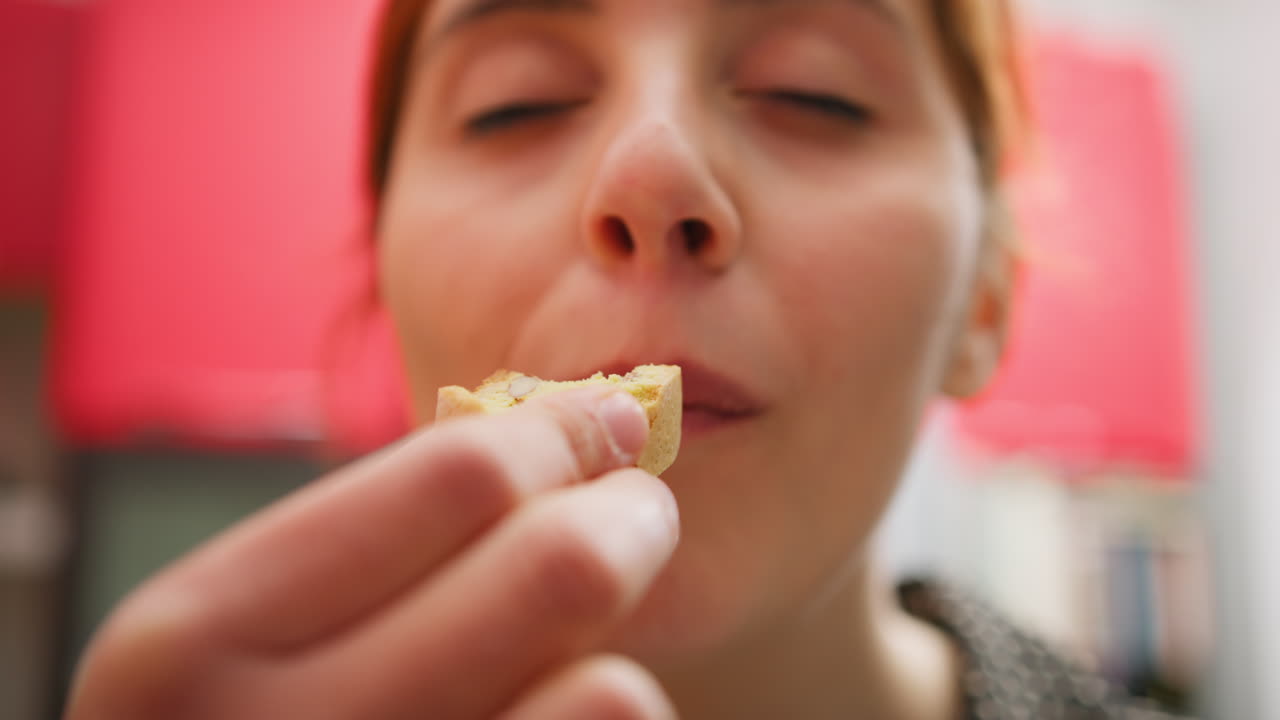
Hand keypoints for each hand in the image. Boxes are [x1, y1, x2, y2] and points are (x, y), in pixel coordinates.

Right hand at [65, 388, 679, 719]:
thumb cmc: (238, 718)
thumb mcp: (239, 629)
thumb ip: (378, 531)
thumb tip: (584, 424)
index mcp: (193, 635)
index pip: (457, 476)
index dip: (557, 436)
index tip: (599, 428)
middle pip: (559, 567)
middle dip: (627, 517)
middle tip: (636, 514)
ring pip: (611, 690)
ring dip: (614, 650)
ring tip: (583, 643)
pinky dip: (605, 719)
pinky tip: (556, 716)